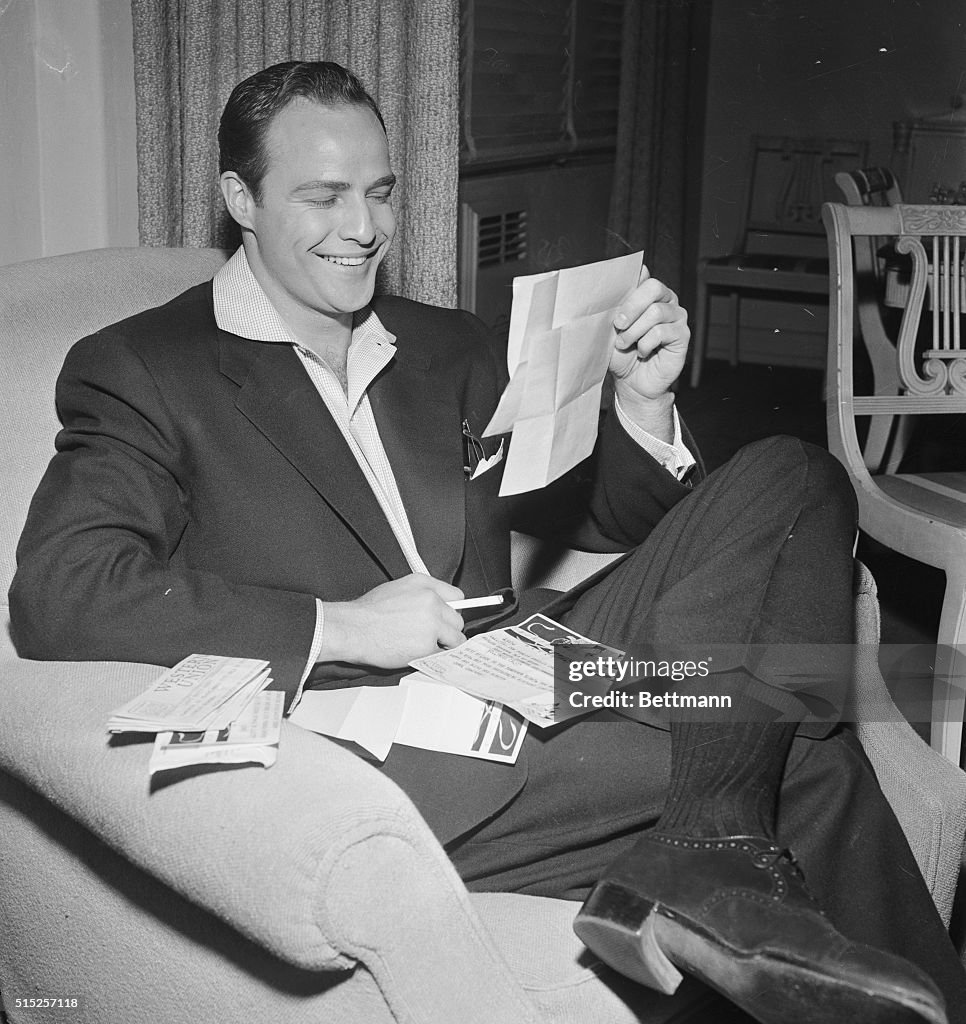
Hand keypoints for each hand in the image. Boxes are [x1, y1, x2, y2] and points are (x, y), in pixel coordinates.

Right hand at [321, 574, 465, 668]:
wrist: (353, 628)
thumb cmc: (369, 611)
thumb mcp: (398, 587)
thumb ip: (422, 592)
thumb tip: (439, 603)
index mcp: (424, 585)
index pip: (457, 597)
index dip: (451, 610)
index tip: (448, 618)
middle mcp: (431, 601)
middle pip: (458, 620)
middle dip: (448, 629)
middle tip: (432, 635)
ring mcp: (431, 624)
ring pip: (455, 639)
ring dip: (444, 645)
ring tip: (425, 645)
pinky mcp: (427, 646)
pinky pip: (442, 655)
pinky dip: (433, 657)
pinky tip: (419, 653)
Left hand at [609, 266, 689, 402]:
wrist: (631, 382)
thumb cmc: (622, 354)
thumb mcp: (613, 328)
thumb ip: (619, 305)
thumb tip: (628, 279)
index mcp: (649, 295)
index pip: (645, 277)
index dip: (629, 291)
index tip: (615, 309)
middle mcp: (666, 301)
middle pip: (654, 288)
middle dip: (632, 307)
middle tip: (618, 325)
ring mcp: (677, 317)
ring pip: (656, 312)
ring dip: (635, 331)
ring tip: (625, 344)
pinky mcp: (682, 335)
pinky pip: (662, 332)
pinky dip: (645, 344)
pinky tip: (642, 352)